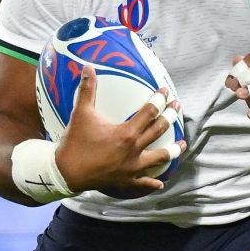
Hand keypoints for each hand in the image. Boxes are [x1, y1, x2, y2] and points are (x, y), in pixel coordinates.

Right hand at [54, 65, 179, 194]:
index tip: (165, 91)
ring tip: (182, 144)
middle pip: (159, 130)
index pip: (149, 112)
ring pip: (159, 158)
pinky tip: (160, 183)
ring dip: (172, 150)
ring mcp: (132, 167)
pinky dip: (153, 183)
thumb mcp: (81, 114)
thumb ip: (87, 90)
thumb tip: (87, 67)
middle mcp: (134, 150)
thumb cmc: (75, 142)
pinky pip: (144, 183)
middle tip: (177, 107)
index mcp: (126, 133)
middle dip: (170, 116)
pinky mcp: (126, 181)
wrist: (66, 172)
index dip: (159, 100)